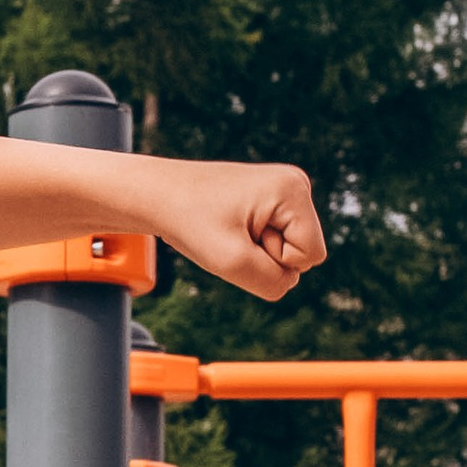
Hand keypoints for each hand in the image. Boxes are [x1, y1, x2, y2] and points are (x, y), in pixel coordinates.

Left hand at [152, 161, 325, 303]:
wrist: (156, 194)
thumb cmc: (188, 221)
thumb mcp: (231, 262)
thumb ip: (273, 283)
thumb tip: (289, 281)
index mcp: (294, 189)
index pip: (311, 256)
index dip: (274, 261)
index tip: (239, 237)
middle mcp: (296, 183)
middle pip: (303, 253)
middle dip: (265, 256)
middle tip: (229, 234)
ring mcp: (283, 191)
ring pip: (288, 250)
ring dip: (255, 252)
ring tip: (226, 229)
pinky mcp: (270, 200)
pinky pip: (274, 242)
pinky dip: (249, 245)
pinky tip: (228, 227)